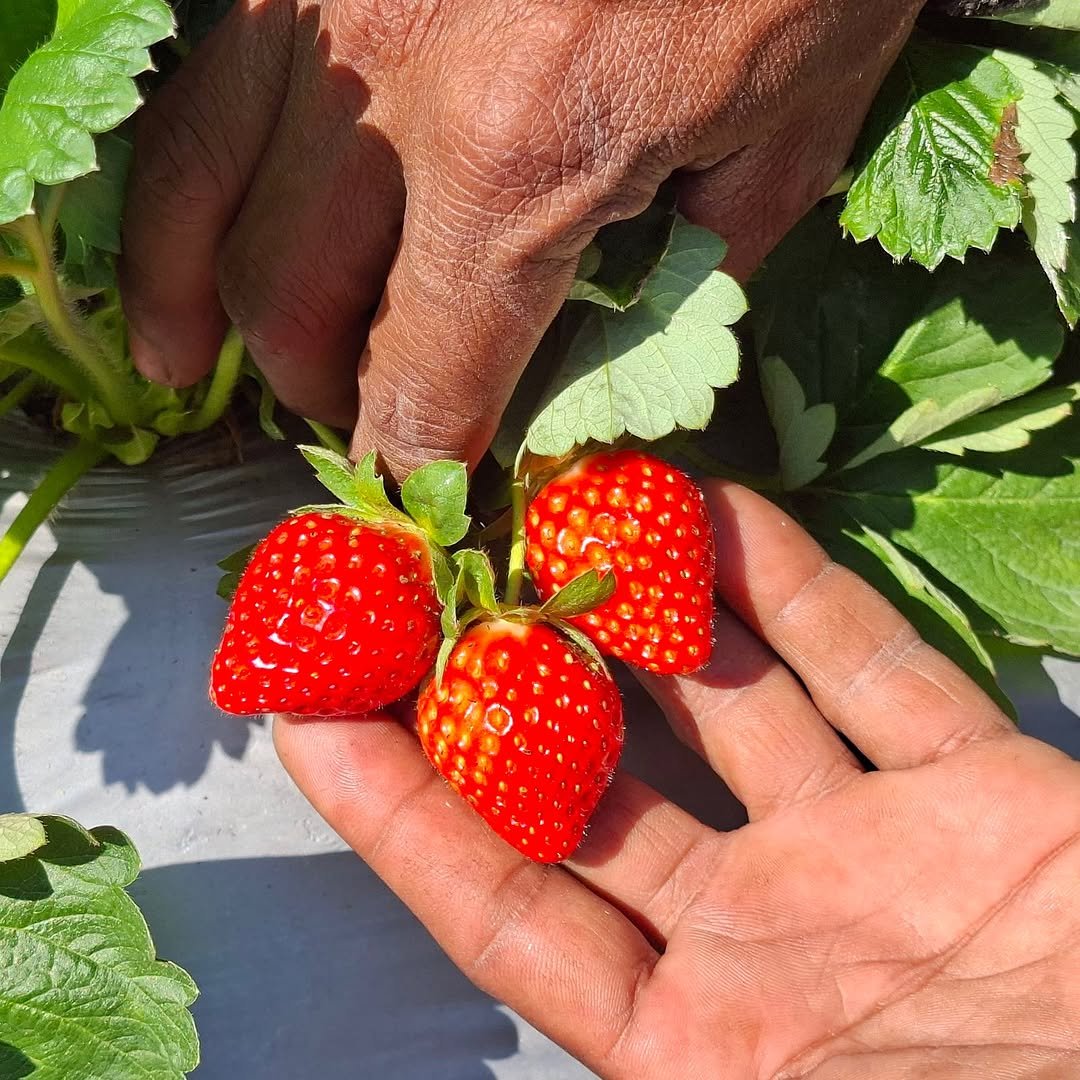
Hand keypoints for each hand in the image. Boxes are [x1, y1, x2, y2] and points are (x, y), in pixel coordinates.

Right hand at [120, 0, 919, 479]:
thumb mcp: (800, 109)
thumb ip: (706, 250)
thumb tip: (631, 325)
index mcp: (522, 161)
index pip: (428, 375)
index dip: (417, 459)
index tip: (420, 495)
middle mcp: (389, 89)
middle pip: (298, 299)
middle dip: (321, 390)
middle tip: (354, 419)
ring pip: (203, 185)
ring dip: (197, 300)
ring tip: (193, 367)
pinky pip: (206, 78)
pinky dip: (181, 170)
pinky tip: (184, 228)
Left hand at [275, 480, 1079, 1078]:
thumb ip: (672, 1068)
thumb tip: (525, 982)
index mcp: (703, 1051)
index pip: (511, 912)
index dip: (400, 817)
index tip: (316, 714)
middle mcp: (770, 942)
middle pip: (603, 788)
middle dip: (506, 686)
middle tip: (423, 584)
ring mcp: (868, 856)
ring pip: (728, 706)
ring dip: (645, 613)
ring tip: (555, 521)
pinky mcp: (976, 793)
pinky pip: (868, 667)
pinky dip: (794, 590)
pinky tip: (715, 511)